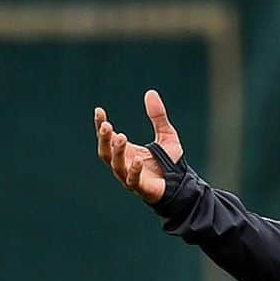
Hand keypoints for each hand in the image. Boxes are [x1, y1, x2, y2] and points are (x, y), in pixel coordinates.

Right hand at [94, 89, 183, 204]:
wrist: (181, 185)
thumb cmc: (169, 162)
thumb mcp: (166, 134)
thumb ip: (158, 116)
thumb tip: (150, 92)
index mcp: (126, 151)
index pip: (108, 137)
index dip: (100, 125)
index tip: (99, 111)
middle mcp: (124, 164)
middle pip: (105, 152)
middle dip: (104, 139)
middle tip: (106, 125)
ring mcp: (130, 177)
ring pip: (116, 165)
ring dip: (117, 152)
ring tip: (121, 137)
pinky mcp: (141, 188)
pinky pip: (133, 180)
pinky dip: (134, 170)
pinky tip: (138, 160)